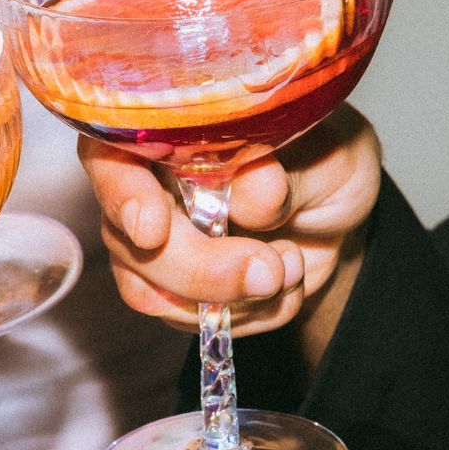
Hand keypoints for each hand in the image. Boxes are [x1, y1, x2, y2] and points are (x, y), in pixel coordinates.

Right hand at [80, 106, 381, 365]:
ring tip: (290, 265)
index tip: (153, 231)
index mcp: (160, 126)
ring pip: (151, 292)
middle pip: (126, 238)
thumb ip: (281, 168)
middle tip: (267, 270)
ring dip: (232, 296)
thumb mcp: (319, 151)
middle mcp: (140, 185)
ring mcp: (149, 245)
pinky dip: (251, 313)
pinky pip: (192, 322)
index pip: (110, 155)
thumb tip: (252, 193)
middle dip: (198, 267)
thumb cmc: (319, 161)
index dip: (123, 195)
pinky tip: (285, 282)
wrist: (337, 215)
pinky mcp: (173, 293)